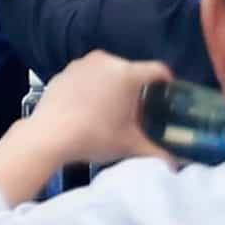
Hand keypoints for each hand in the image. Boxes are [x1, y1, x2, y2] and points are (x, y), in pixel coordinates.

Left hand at [23, 50, 165, 172]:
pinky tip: (87, 108)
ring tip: (111, 111)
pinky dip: (92, 87)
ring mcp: (82, 64)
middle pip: (132, 72)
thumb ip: (158, 153)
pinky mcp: (64, 71)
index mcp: (127, 73)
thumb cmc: (94, 136)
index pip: (157, 70)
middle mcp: (106, 61)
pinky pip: (87, 76)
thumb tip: (176, 164)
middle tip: (137, 112)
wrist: (48, 136)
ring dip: (113, 87)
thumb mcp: (130, 145)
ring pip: (108, 72)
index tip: (167, 94)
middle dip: (137, 90)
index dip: (166, 82)